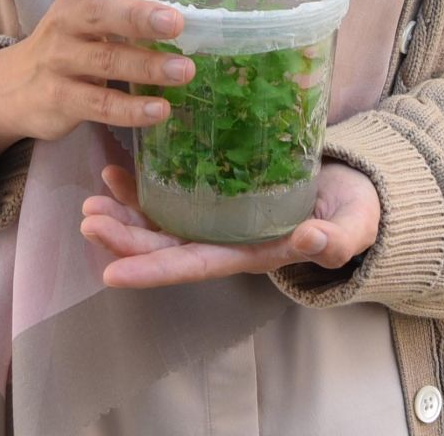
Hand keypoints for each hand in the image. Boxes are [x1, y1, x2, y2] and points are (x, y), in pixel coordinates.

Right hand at [0, 0, 225, 170]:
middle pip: (100, 12)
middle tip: (176, 22)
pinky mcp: (62, 99)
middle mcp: (68, 19)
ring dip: (146, 66)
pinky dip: (130, 109)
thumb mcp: (106, 2)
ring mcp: (61, 60)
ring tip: (186, 70)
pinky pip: (98, 104)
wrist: (16, 86)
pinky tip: (161, 110)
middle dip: (137, 16)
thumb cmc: (78, 35)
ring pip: (104, 60)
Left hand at [80, 161, 382, 286]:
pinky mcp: (218, 191)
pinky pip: (172, 191)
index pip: (192, 267)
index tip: (111, 275)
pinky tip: (116, 169)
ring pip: (161, 220)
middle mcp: (225, 240)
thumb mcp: (350, 227)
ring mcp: (218, 217)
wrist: (354, 192)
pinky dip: (142, 184)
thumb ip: (334, 239)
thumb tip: (311, 240)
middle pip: (165, 244)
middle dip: (124, 236)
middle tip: (88, 218)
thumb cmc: (351, 213)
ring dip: (124, 212)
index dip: (152, 271)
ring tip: (92, 198)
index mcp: (250, 254)